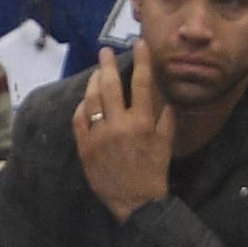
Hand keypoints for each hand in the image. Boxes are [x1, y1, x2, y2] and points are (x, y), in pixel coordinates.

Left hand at [73, 40, 172, 223]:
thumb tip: (168, 103)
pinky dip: (82, 107)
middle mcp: (120, 124)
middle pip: (111, 86)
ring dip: (92, 82)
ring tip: (94, 74)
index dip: (142, 61)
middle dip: (107, 65)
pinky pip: (79, 119)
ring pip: (92, 99)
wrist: (137, 203)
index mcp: (143, 123)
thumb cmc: (155, 175)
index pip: (143, 84)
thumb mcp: (166, 148)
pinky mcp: (85, 145)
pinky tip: (85, 102)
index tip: (140, 44)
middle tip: (103, 51)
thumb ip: (166, 123)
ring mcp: (99, 134)